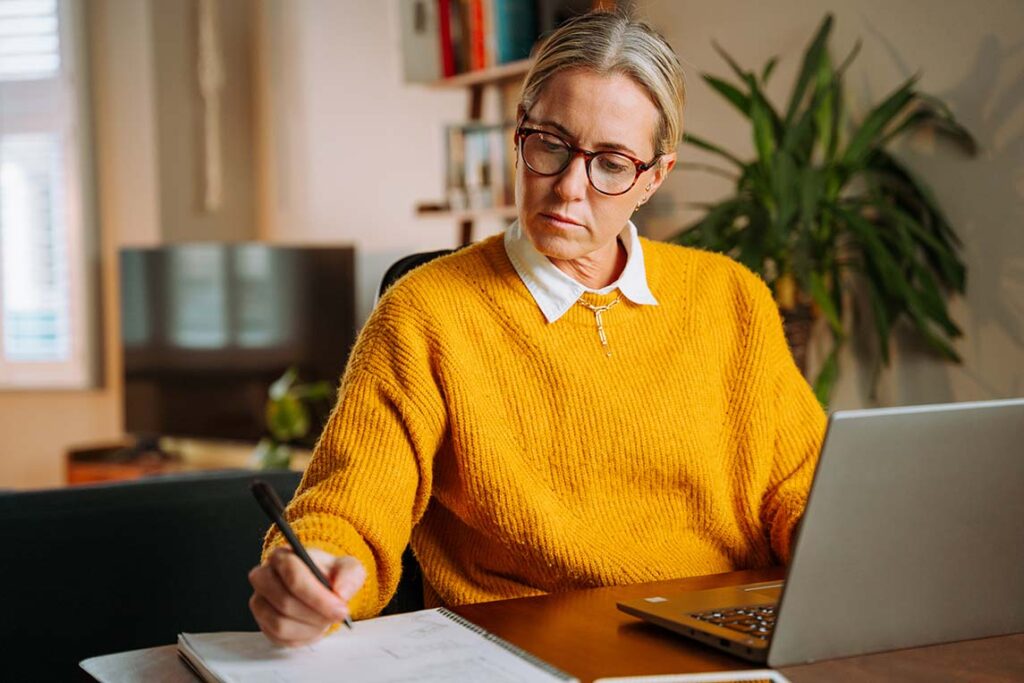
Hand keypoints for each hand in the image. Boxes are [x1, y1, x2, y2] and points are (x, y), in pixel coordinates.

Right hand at [248, 547, 366, 646]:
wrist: (322, 587)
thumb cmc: (331, 575)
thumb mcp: (349, 568)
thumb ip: (349, 576)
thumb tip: (341, 592)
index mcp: (283, 557)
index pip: (294, 577)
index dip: (318, 597)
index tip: (340, 609)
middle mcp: (264, 577)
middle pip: (284, 602)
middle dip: (316, 614)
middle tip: (336, 616)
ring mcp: (259, 601)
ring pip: (279, 624)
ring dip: (309, 628)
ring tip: (325, 620)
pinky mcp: (262, 623)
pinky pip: (278, 638)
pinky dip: (302, 637)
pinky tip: (314, 627)